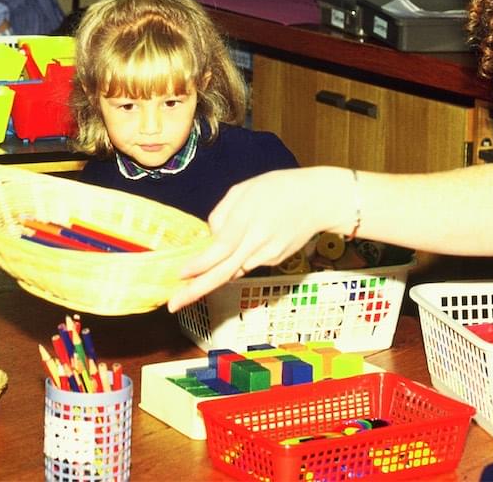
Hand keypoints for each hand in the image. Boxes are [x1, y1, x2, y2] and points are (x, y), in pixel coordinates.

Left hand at [167, 167, 343, 311]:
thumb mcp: (243, 190)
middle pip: (223, 271)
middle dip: (196, 290)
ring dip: (215, 275)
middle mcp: (257, 241)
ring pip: (234, 269)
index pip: (220, 247)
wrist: (318, 199)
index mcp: (246, 219)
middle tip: (174, 305)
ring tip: (191, 285)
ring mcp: (268, 254)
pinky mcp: (276, 259)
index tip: (181, 274)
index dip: (200, 263)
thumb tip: (210, 238)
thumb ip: (222, 213)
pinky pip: (247, 263)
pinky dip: (237, 261)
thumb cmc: (279, 188)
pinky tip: (241, 249)